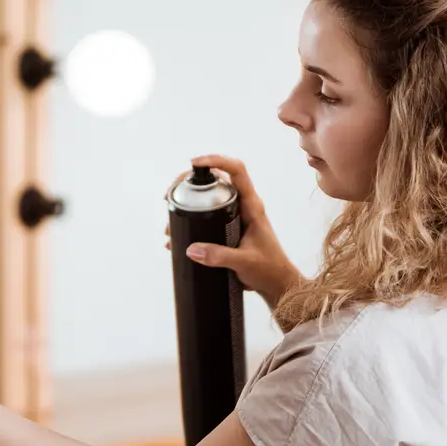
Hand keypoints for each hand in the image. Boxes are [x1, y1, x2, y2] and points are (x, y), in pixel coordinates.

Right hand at [165, 155, 302, 308]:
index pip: (237, 171)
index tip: (195, 164)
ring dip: (187, 203)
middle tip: (171, 193)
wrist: (277, 285)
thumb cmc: (269, 269)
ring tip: (170, 218)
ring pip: (209, 198)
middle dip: (191, 181)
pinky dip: (190, 222)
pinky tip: (176, 236)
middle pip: (216, 179)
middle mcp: (243, 206)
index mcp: (252, 206)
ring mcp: (235, 217)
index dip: (216, 160)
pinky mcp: (228, 229)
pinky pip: (207, 217)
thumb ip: (219, 256)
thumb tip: (191, 249)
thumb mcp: (244, 261)